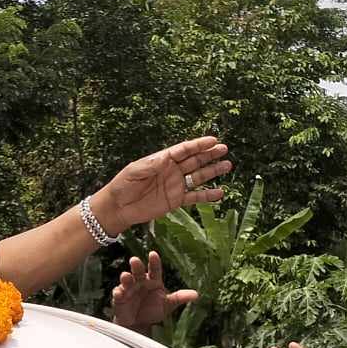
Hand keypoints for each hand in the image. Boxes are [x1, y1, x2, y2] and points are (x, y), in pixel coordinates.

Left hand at [91, 137, 231, 232]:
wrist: (118, 207)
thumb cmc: (123, 185)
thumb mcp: (134, 172)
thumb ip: (151, 165)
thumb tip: (166, 158)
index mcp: (162, 160)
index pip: (183, 150)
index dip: (198, 145)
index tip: (213, 140)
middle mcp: (172, 170)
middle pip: (194, 160)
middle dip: (209, 154)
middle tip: (224, 149)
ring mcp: (176, 185)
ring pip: (198, 176)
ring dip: (213, 171)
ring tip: (227, 165)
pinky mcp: (176, 200)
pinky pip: (195, 197)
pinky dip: (207, 196)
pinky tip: (220, 193)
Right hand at [111, 252, 195, 331]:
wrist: (139, 324)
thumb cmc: (153, 310)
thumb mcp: (168, 304)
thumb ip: (180, 298)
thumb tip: (197, 295)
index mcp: (153, 280)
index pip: (154, 269)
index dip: (154, 262)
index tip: (153, 254)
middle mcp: (140, 281)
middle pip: (138, 271)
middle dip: (136, 265)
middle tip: (135, 260)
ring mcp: (129, 288)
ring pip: (127, 280)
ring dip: (125, 277)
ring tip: (126, 276)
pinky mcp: (119, 298)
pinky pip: (117, 294)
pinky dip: (118, 292)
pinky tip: (118, 292)